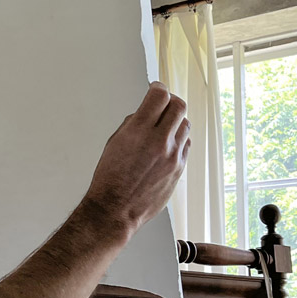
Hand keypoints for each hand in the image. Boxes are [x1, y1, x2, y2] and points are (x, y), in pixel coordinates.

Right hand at [83, 82, 189, 232]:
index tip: (156, 88)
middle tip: (165, 103)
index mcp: (138, 131)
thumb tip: (146, 113)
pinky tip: (168, 145)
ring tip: (165, 127)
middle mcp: (158, 141)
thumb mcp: (114, 144)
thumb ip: (133, 124)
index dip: (158, 87)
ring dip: (176, 121)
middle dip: (171, 101)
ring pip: (185, 125)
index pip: (159, 95)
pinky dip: (179, 140)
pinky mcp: (179, 169)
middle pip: (178, 106)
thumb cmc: (110, 180)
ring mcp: (172, 156)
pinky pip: (186, 145)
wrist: (116, 210)